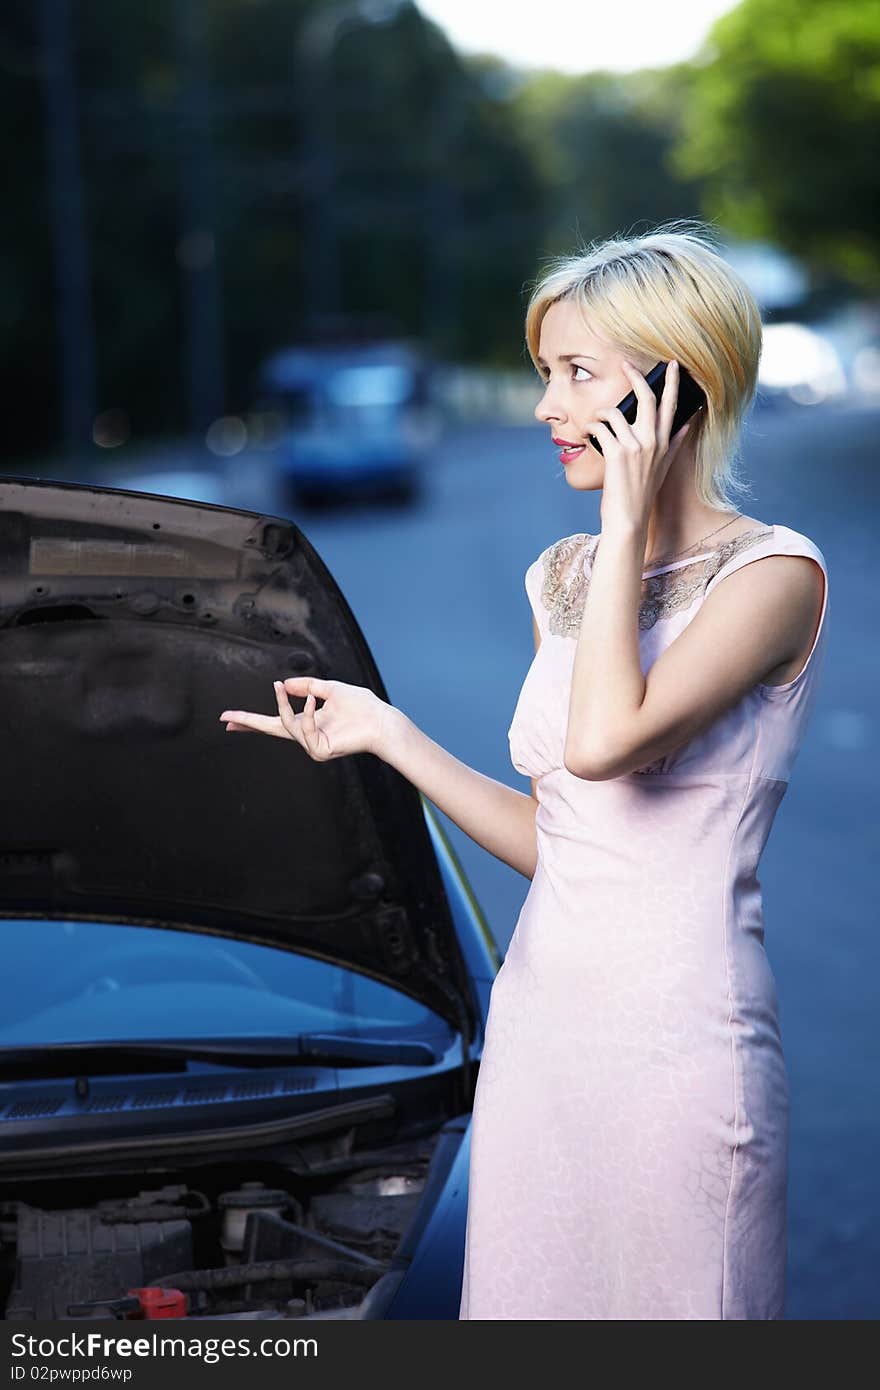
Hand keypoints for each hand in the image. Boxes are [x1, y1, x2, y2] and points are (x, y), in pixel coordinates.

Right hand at [219, 677, 394, 761]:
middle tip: (225, 718)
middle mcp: (306, 734)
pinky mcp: (319, 751)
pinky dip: (307, 713)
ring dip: (285, 706)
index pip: (275, 720)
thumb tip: (285, 683)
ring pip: (286, 724)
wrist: (380, 720)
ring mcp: (312, 745)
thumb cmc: (361, 707)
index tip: (229, 718)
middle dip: (248, 722)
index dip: (252, 719)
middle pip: (270, 729)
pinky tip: (314, 701)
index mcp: (307, 721)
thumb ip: (307, 686)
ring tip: (289, 690)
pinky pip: (304, 728)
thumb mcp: (330, 689)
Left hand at [590, 359, 693, 534]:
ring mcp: (635, 446)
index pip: (670, 406)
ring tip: (594, 424)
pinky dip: (590, 429)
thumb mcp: (664, 467)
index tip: (672, 364)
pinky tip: (586, 436)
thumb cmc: (642, 494)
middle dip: (636, 377)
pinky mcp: (617, 453)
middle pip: (647, 398)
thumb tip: (686, 426)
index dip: (672, 383)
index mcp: (663, 443)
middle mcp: (652, 441)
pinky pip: (600, 428)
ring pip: (615, 413)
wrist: (629, 518)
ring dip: (600, 414)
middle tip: (626, 364)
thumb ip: (674, 444)